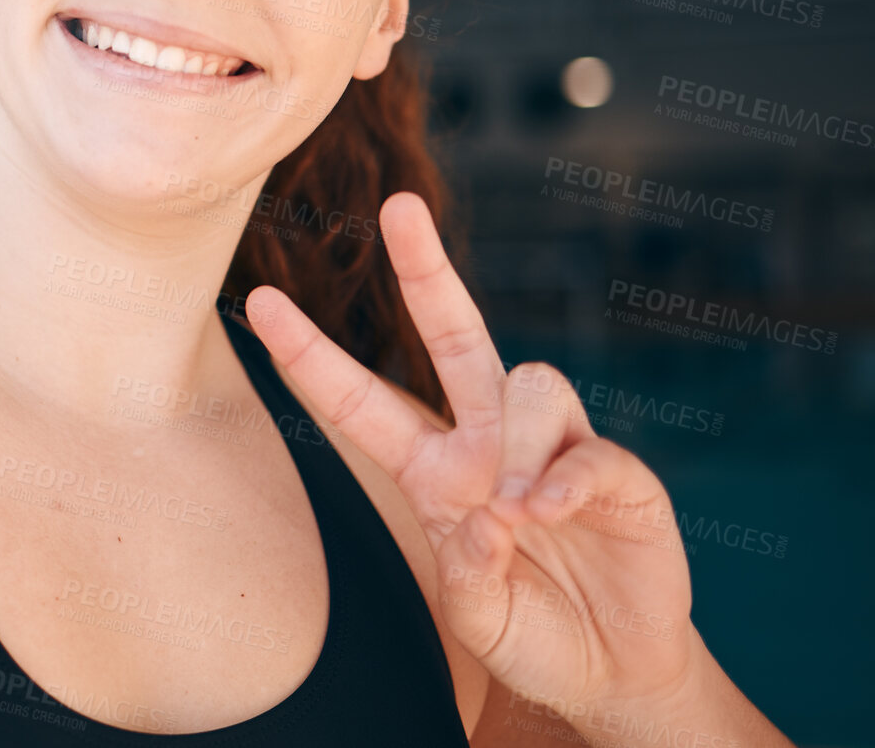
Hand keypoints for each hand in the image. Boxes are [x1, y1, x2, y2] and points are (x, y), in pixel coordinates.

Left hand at [244, 192, 694, 714]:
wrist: (611, 668)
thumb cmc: (529, 633)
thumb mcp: (475, 617)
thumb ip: (468, 574)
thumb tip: (489, 514)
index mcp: (431, 470)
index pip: (359, 401)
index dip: (310, 354)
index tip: (260, 300)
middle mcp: (487, 441)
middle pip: (452, 333)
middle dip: (426, 268)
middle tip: (398, 206)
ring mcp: (552, 445)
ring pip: (525, 384)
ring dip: (515, 445)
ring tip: (519, 513)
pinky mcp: (614, 469)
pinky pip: (586, 446)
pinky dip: (566, 477)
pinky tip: (551, 511)